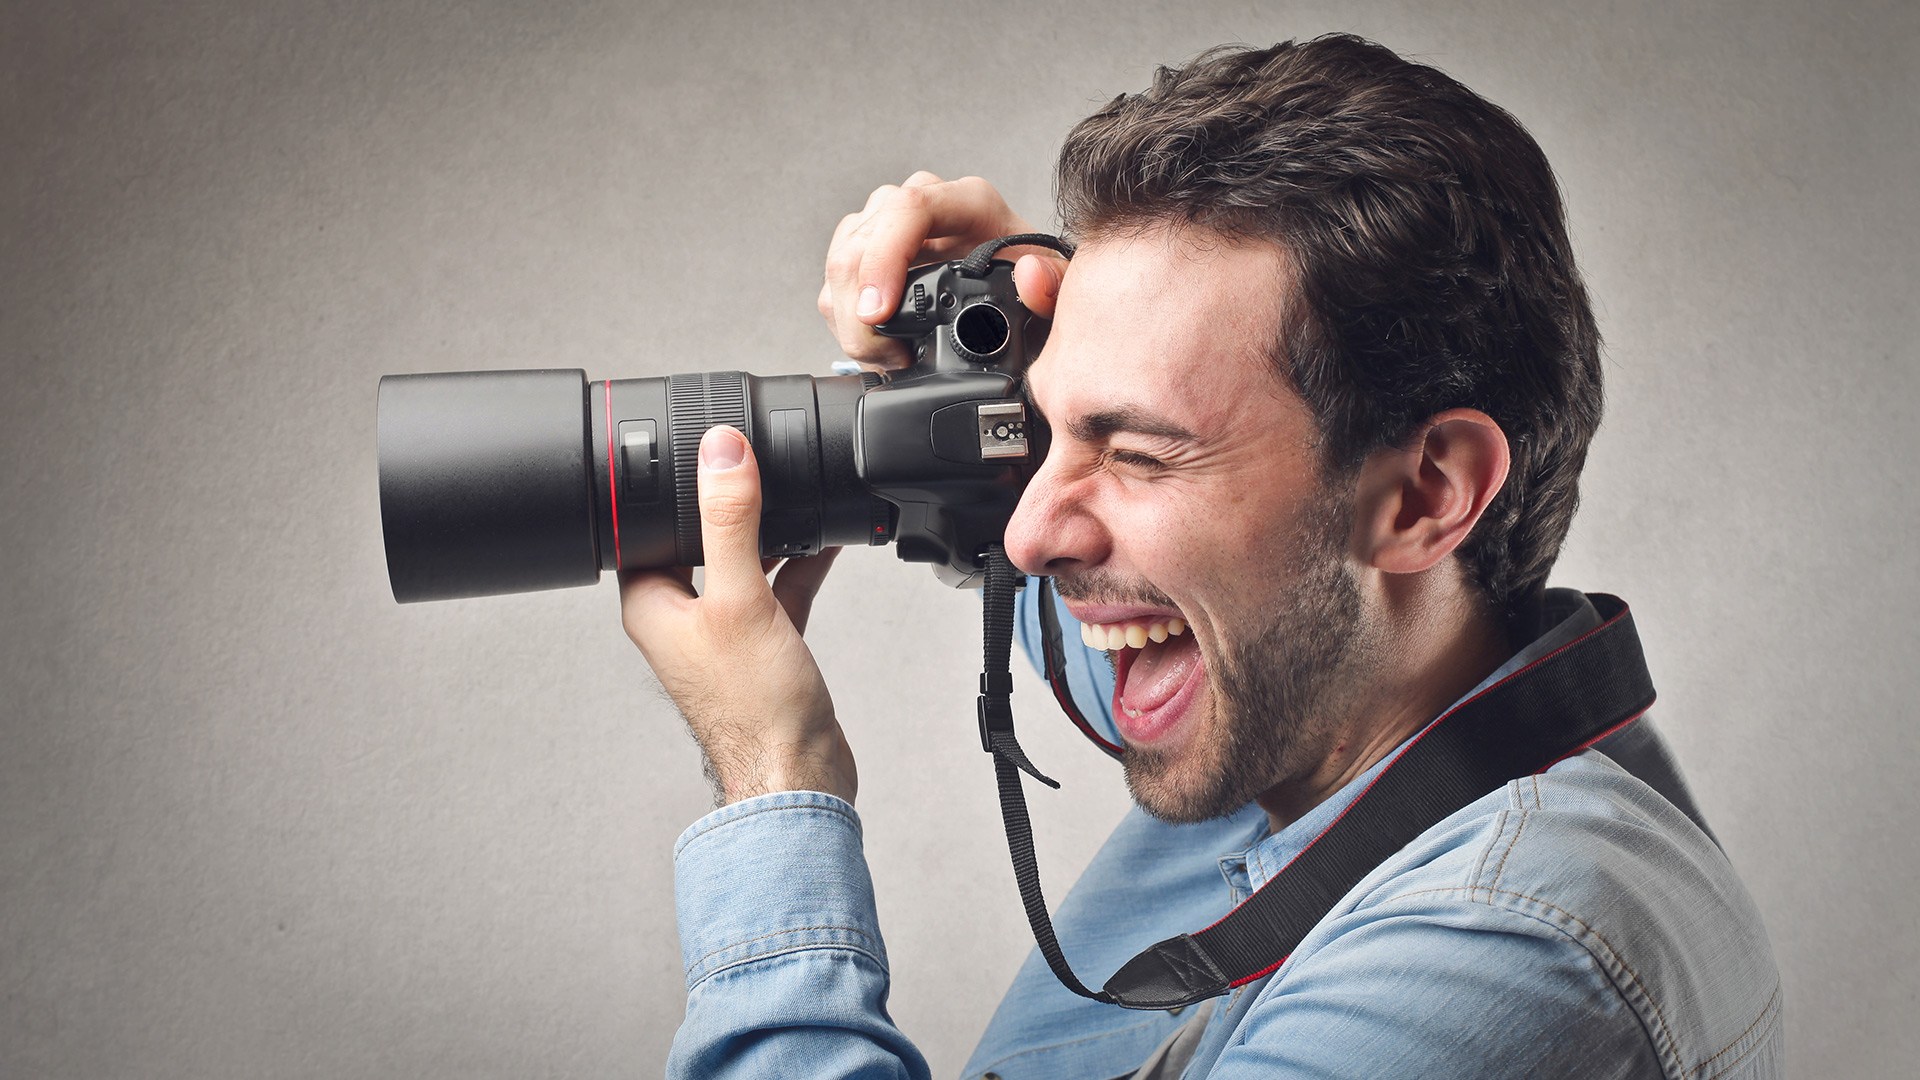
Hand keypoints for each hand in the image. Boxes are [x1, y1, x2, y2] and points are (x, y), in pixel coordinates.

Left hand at [619, 425, 855, 806]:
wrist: (798, 776)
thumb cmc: (755, 712)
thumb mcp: (740, 598)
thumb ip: (730, 522)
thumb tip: (722, 454)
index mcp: (652, 604)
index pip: (648, 525)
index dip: (672, 484)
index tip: (703, 445)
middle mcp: (682, 617)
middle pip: (700, 537)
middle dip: (731, 501)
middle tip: (758, 462)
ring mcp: (724, 631)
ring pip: (744, 560)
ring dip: (771, 530)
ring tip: (800, 494)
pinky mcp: (765, 644)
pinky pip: (779, 587)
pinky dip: (801, 562)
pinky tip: (827, 539)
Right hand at [818, 171, 1069, 368]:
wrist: (1018, 301)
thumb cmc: (1034, 290)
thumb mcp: (1061, 292)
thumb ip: (1055, 286)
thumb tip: (1028, 274)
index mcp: (968, 202)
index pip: (909, 209)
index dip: (884, 259)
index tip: (878, 313)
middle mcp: (922, 203)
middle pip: (861, 243)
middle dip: (861, 312)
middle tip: (891, 358)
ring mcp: (889, 224)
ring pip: (841, 263)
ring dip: (851, 320)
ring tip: (891, 356)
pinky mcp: (868, 251)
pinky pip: (836, 282)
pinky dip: (846, 321)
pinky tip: (878, 342)